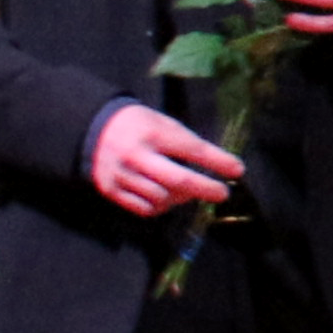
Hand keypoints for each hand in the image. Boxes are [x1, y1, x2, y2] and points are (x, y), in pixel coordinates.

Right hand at [89, 105, 239, 215]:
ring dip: (182, 198)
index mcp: (153, 134)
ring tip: (188, 191)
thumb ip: (187, 144)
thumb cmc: (140, 126)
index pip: (193, 150)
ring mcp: (121, 175)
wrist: (94, 128)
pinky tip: (167, 198)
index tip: (238, 170)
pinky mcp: (111, 190)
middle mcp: (136, 155)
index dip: (218, 162)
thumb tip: (220, 166)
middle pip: (179, 181)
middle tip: (222, 193)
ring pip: (162, 198)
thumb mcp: (164, 124)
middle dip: (206, 189)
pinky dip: (161, 207)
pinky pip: (145, 208)